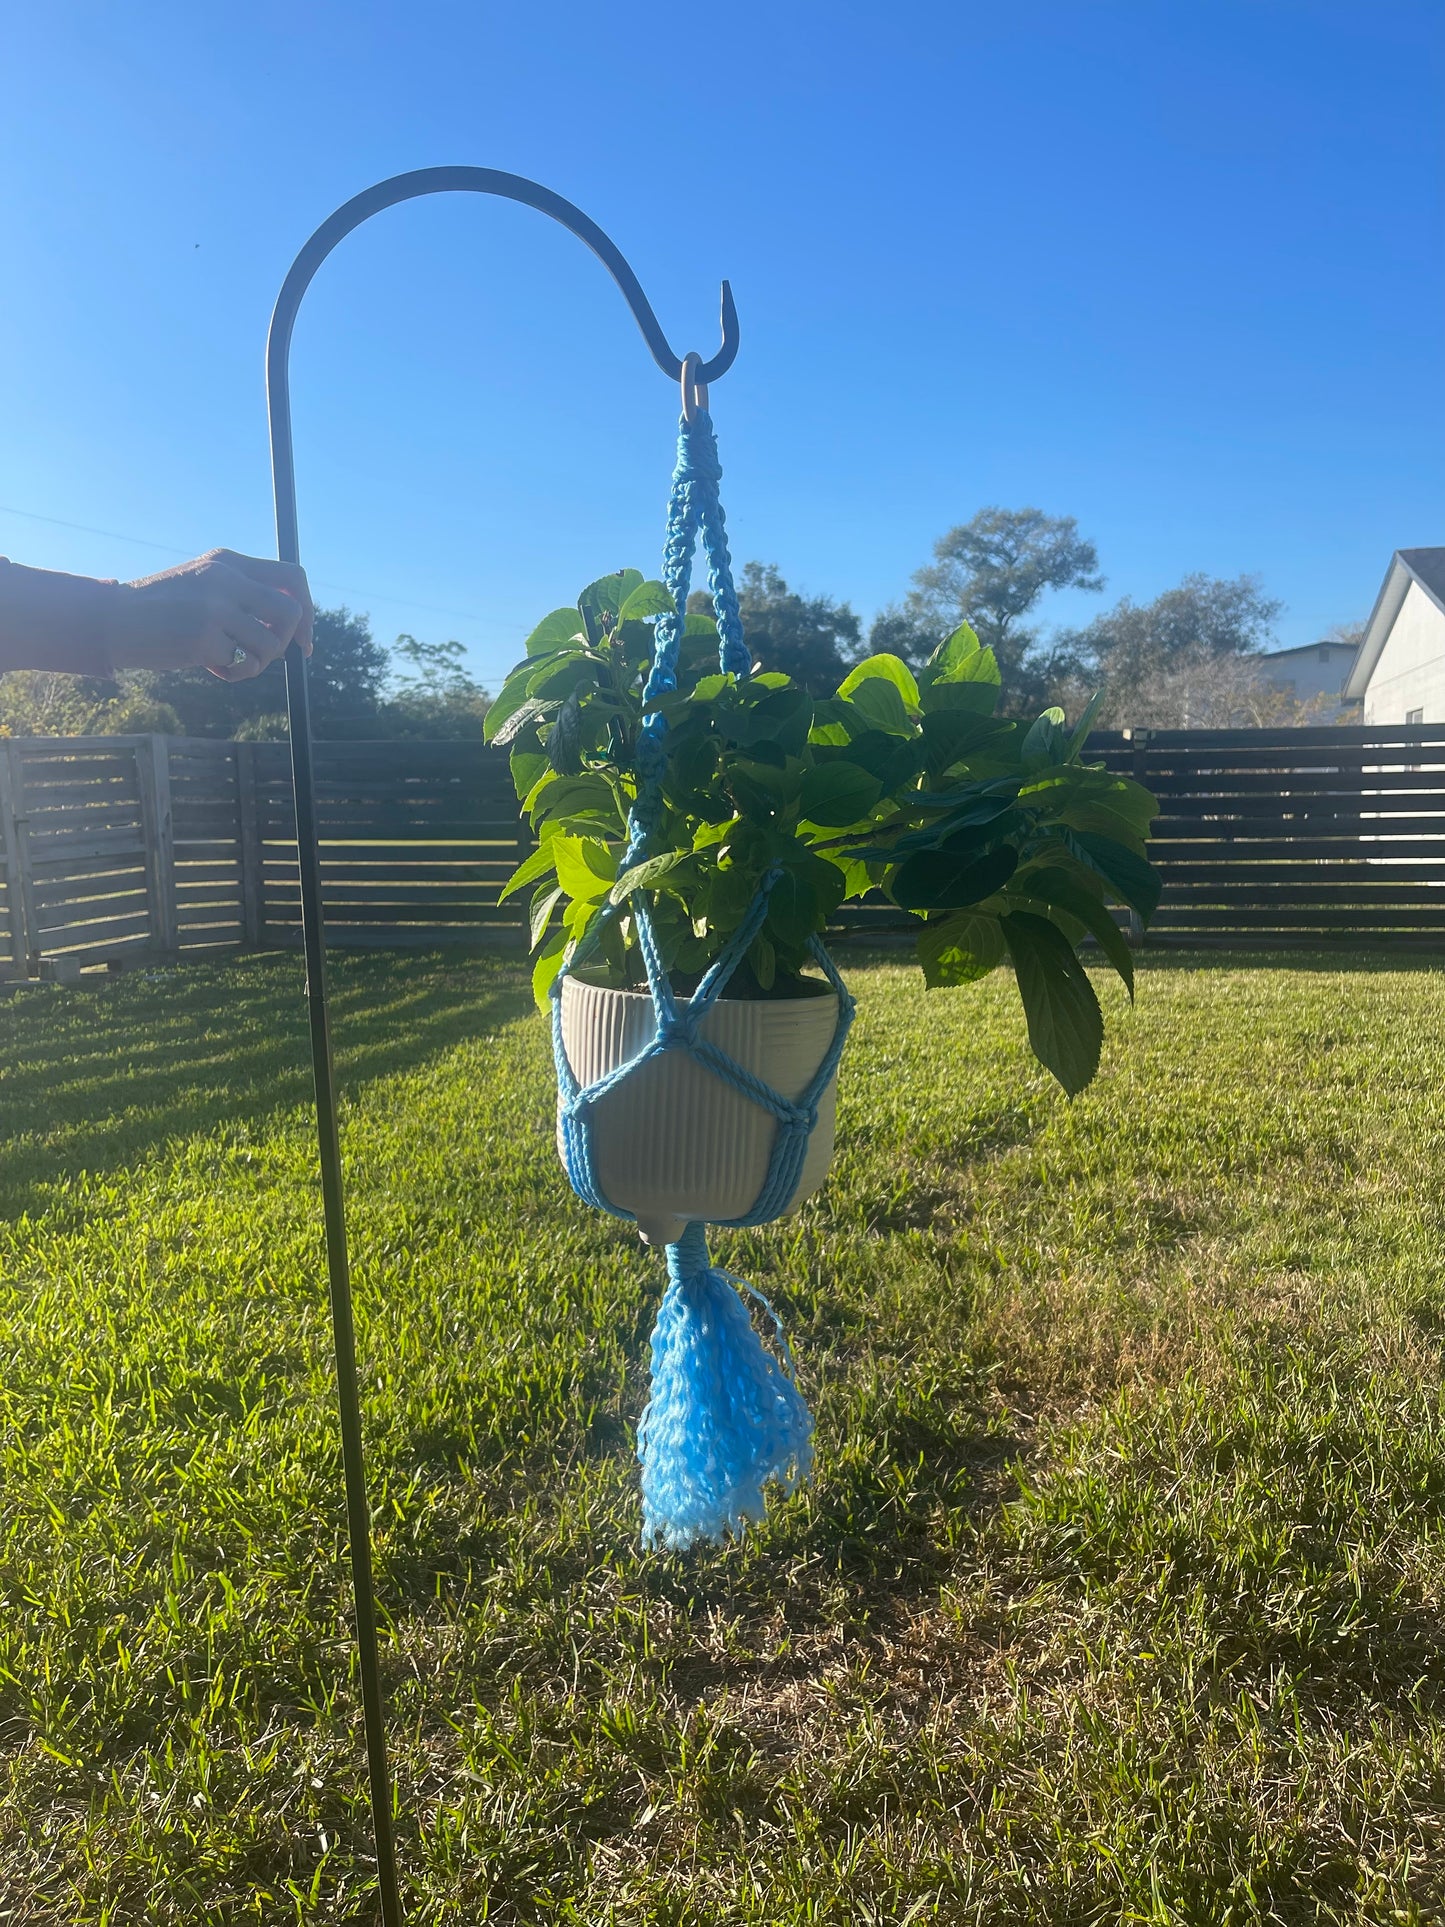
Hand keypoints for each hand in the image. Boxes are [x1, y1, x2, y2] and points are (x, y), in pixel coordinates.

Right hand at [106, 550, 314, 679]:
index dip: (307, 610)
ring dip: (258, 662)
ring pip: (271, 644)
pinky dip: (232, 672)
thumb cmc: (161, 609)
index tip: (303, 637)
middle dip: (288, 641)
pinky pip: (240, 664)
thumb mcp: (203, 584)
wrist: (110, 619)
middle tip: (268, 655)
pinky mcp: (202, 637)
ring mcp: (214, 607)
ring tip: (232, 661)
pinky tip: (208, 666)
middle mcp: (225, 579)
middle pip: (291, 612)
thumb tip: (292, 625)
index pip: (292, 578)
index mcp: (227, 562)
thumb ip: (241, 593)